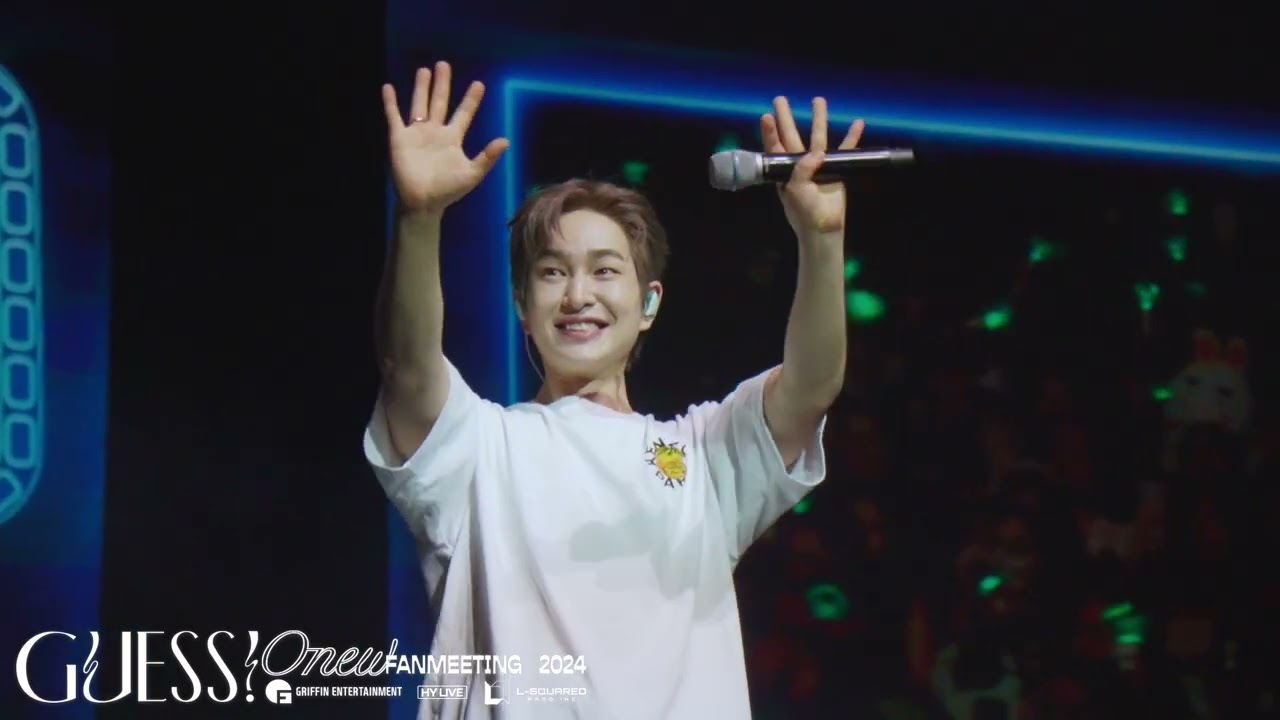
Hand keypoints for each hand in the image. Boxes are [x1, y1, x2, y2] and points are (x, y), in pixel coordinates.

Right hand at [381, 61, 508, 214]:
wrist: (423, 202)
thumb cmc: (448, 190)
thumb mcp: (472, 173)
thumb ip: (487, 157)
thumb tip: (506, 140)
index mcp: (452, 139)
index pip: (464, 113)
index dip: (471, 99)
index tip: (479, 84)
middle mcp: (435, 132)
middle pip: (440, 102)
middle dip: (442, 84)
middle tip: (444, 64)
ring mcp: (416, 133)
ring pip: (419, 104)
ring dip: (421, 87)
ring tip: (424, 70)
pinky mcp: (399, 138)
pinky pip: (394, 116)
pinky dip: (390, 103)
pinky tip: (387, 88)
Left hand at [761, 97, 863, 237]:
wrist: (822, 227)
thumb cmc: (803, 211)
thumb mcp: (795, 190)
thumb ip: (802, 169)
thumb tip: (816, 153)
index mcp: (784, 169)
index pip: (775, 146)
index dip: (770, 131)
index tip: (766, 115)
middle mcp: (799, 163)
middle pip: (791, 134)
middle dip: (786, 117)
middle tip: (780, 99)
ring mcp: (817, 164)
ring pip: (818, 136)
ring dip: (819, 118)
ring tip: (819, 100)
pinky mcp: (836, 168)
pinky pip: (846, 150)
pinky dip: (852, 137)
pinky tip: (858, 123)